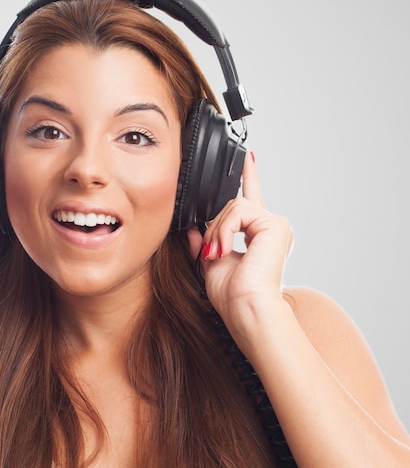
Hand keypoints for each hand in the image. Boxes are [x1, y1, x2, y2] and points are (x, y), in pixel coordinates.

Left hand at [187, 151, 293, 330]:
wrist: (247, 310)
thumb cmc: (233, 297)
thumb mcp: (211, 262)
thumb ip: (205, 241)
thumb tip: (192, 227)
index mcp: (259, 235)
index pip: (253, 198)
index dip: (249, 176)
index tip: (248, 157)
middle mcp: (271, 227)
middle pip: (231, 205)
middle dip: (214, 227)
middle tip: (212, 253)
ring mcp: (275, 224)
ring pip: (232, 206)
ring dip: (217, 231)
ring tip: (218, 254)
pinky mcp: (275, 224)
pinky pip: (238, 211)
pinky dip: (224, 230)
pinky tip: (224, 249)